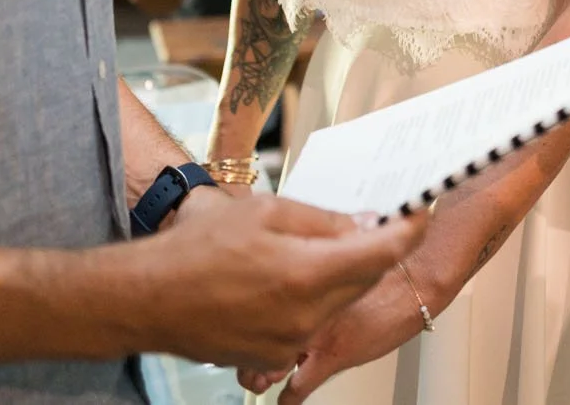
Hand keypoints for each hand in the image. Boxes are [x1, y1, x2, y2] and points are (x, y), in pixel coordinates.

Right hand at [124, 196, 424, 371]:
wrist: (147, 299)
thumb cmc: (198, 248)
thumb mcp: (265, 213)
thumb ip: (323, 221)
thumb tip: (366, 224)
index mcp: (307, 274)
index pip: (381, 254)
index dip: (408, 231)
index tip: (421, 213)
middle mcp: (305, 317)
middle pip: (363, 280)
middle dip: (371, 250)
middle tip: (372, 220)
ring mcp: (289, 343)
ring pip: (337, 303)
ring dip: (338, 275)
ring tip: (310, 247)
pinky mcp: (273, 357)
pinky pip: (309, 324)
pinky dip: (310, 299)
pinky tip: (283, 278)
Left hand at [237, 263, 429, 401]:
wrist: (415, 276)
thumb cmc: (382, 263)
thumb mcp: (335, 260)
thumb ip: (310, 273)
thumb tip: (294, 277)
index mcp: (299, 275)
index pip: (257, 299)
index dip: (244, 318)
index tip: (237, 326)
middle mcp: (299, 301)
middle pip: (256, 330)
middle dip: (245, 350)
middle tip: (242, 359)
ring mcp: (314, 330)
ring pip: (270, 361)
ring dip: (261, 375)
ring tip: (256, 381)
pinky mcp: (332, 356)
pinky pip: (299, 386)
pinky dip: (289, 398)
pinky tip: (285, 401)